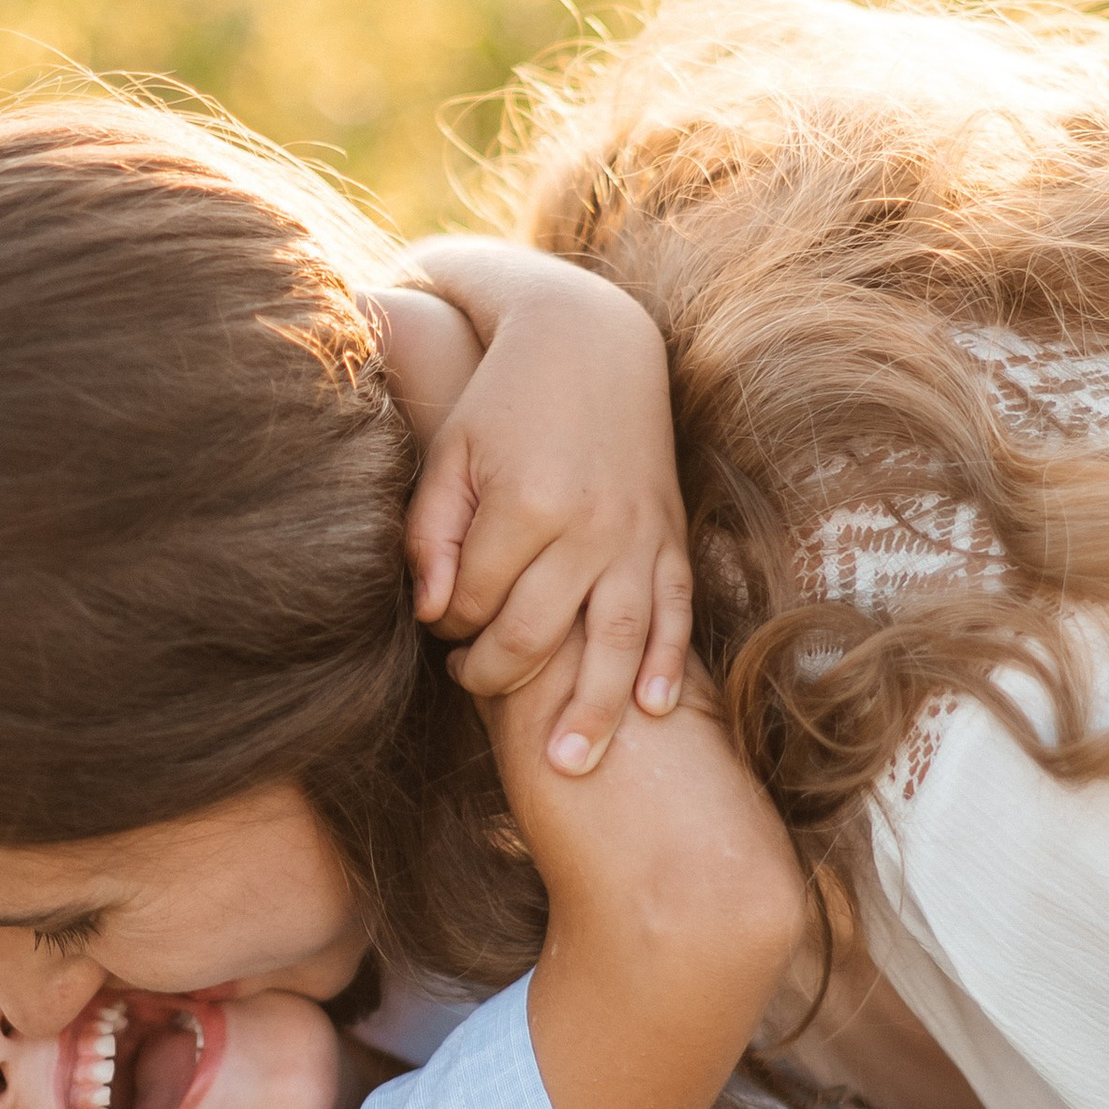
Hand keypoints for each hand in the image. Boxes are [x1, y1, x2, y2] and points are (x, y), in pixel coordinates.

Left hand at [403, 242, 691, 774]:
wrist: (590, 341)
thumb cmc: (504, 401)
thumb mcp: (452, 455)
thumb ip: (433, 535)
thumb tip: (433, 614)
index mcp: (526, 502)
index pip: (478, 601)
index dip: (448, 627)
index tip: (439, 626)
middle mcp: (589, 524)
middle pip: (539, 635)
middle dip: (497, 675)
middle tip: (469, 684)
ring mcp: (638, 533)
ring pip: (617, 640)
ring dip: (593, 710)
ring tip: (569, 768)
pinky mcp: (670, 533)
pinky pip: (675, 610)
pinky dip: (666, 663)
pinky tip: (654, 712)